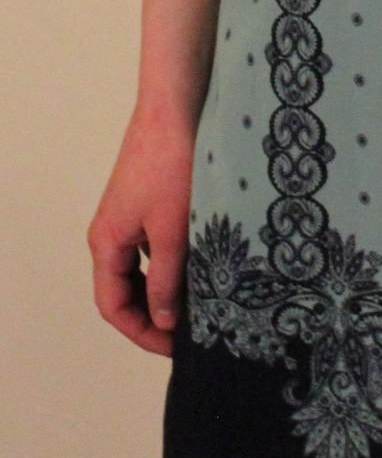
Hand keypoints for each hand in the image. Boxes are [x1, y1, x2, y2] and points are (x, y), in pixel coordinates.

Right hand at [88, 106, 195, 357]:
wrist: (175, 109)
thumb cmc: (172, 166)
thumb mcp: (173, 232)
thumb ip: (166, 281)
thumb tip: (163, 321)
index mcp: (106, 243)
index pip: (113, 306)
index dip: (141, 333)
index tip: (174, 348)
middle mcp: (111, 233)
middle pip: (123, 291)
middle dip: (152, 317)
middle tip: (188, 335)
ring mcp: (128, 218)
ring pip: (140, 271)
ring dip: (163, 293)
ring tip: (197, 310)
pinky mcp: (147, 204)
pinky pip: (152, 249)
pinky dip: (170, 267)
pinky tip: (199, 273)